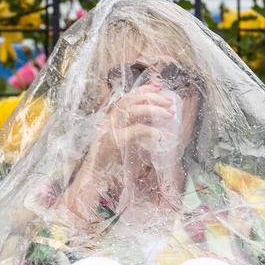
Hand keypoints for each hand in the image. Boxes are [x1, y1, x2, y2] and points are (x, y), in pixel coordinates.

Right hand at [58, 81, 176, 222]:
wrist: (93, 176)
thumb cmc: (109, 163)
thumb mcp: (123, 142)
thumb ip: (134, 131)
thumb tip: (154, 123)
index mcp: (111, 118)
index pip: (128, 96)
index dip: (144, 89)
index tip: (160, 87)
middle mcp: (109, 120)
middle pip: (131, 99)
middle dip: (153, 98)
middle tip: (170, 103)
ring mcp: (109, 129)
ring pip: (132, 110)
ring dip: (153, 109)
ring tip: (169, 114)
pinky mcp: (113, 141)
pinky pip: (135, 130)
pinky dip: (150, 131)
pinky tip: (160, 135)